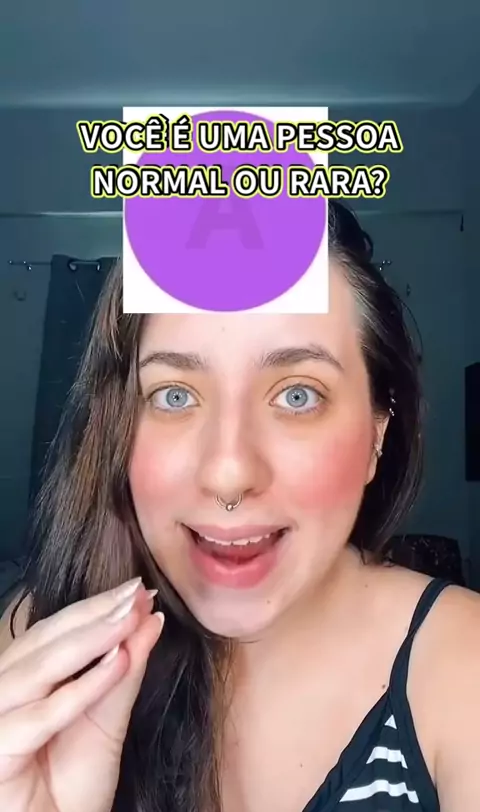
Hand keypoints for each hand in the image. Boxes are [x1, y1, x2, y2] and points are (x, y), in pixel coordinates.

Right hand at [0, 578, 163, 811]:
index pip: (52, 632)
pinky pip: (37, 718)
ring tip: (130, 620)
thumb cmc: (73, 788)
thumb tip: (150, 618)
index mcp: (21, 682)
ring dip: (88, 640)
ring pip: (36, 670)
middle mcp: (0, 695)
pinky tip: (116, 665)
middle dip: (93, 614)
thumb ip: (124, 672)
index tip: (137, 589)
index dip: (93, 607)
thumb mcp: (107, 722)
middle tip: (136, 594)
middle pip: (41, 642)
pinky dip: (79, 689)